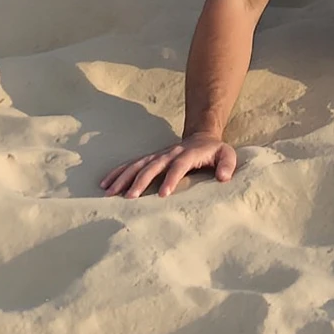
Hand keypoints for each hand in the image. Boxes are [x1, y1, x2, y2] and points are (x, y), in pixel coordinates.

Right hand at [100, 135, 236, 198]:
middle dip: (141, 181)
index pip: (179, 166)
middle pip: (153, 165)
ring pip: (138, 164)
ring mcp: (158, 155)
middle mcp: (170, 153)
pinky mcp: (150, 158)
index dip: (171, 179)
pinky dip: (118, 172)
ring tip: (110, 192)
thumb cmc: (215, 151)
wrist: (202, 137)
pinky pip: (132, 164)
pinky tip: (106, 183)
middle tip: (130, 197)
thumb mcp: (227, 154)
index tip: (163, 194)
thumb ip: (228, 164)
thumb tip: (223, 178)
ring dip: (124, 177)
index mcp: (188, 154)